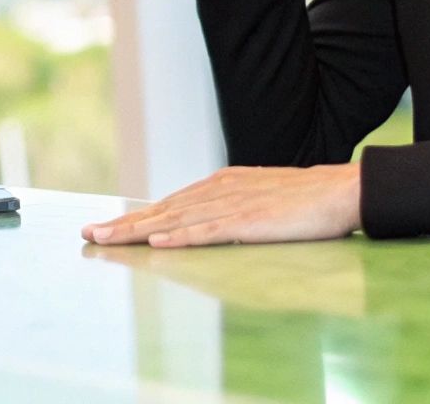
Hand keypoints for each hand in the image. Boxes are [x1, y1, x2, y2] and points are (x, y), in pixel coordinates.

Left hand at [80, 163, 361, 247]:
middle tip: (88, 234)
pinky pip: (209, 231)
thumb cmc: (304, 201)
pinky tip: (158, 243)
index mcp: (221, 185)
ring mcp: (234, 205)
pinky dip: (181, 238)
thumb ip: (227, 209)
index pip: (168, 205)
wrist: (342, 190)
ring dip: (138, 231)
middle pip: (162, 211)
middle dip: (123, 224)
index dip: (133, 218)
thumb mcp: (257, 200)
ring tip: (107, 239)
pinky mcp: (250, 221)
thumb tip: (200, 223)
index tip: (104, 229)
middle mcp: (220, 190)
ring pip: (176, 220)